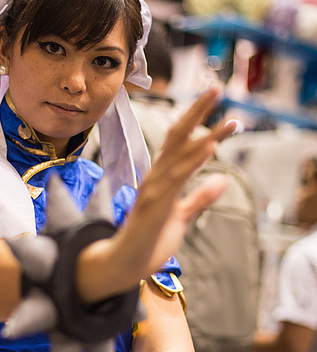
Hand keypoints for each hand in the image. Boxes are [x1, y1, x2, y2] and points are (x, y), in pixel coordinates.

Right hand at [77, 89, 236, 301]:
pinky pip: (176, 178)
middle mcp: (157, 176)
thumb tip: (222, 180)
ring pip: (181, 154)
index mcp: (162, 177)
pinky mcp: (155, 204)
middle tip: (217, 88)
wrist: (124, 263)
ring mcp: (154, 188)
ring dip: (206, 134)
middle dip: (197, 111)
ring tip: (228, 119)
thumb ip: (200, 198)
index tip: (217, 103)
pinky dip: (194, 161)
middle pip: (178, 135)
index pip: (180, 141)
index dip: (197, 120)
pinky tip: (210, 146)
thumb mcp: (181, 216)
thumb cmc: (149, 242)